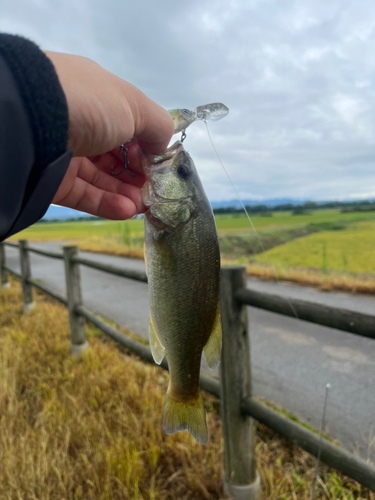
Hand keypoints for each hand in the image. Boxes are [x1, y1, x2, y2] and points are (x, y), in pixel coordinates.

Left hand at [46, 51, 173, 218]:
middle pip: (115, 156)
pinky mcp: (54, 181)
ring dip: (126, 193)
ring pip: (101, 179)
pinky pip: (85, 195)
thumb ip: (157, 125)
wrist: (32, 121)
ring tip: (144, 205)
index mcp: (98, 99)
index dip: (146, 146)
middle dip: (138, 175)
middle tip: (155, 191)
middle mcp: (81, 124)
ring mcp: (65, 153)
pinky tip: (128, 210)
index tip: (159, 164)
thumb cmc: (89, 105)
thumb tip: (162, 147)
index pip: (127, 126)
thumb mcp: (134, 105)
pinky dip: (108, 204)